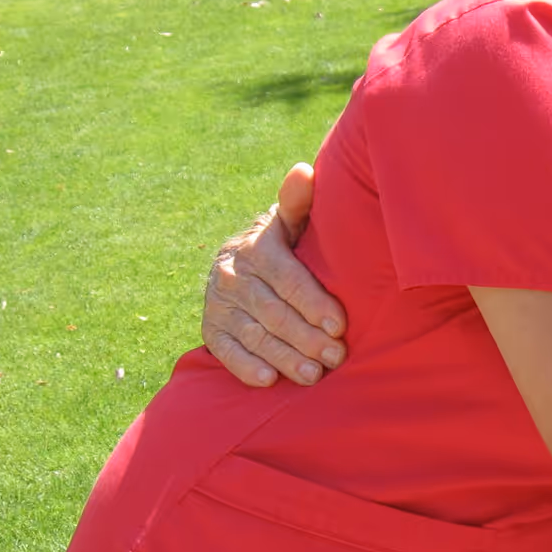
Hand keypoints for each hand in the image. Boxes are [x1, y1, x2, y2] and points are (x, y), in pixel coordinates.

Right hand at [202, 163, 347, 386]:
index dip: (314, 303)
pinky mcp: (211, 328)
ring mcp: (219, 303)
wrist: (242, 262)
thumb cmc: (286, 245)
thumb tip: (305, 171)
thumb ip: (299, 203)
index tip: (340, 325)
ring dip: (284, 357)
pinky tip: (269, 380)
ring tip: (314, 375)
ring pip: (254, 334)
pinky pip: (225, 351)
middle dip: (307, 337)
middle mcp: (233, 275)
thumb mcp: (291, 222)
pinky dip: (246, 367)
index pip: (288, 279)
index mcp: (257, 247)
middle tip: (336, 357)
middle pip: (273, 312)